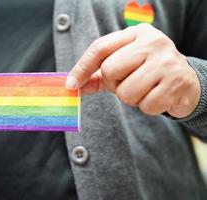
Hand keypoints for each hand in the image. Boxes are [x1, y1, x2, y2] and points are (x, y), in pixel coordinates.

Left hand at [66, 23, 200, 117]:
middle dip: (114, 85)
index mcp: (137, 33)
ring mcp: (167, 61)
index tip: (70, 85)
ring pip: (126, 92)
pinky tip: (158, 96)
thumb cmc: (148, 71)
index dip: (82, 67)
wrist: (187, 81)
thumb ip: (99, 75)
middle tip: (128, 83)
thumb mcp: (125, 65)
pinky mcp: (177, 83)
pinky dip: (148, 107)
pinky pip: (146, 106)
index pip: (100, 47)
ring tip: (145, 89)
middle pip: (110, 70)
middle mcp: (153, 42)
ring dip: (131, 98)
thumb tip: (73, 86)